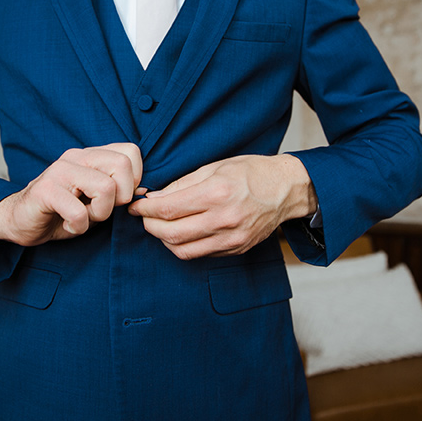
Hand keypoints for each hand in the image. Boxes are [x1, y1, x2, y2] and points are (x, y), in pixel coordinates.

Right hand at [0, 143, 142, 245]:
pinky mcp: (45, 190)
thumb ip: (118, 191)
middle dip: (120, 198)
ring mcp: (60, 170)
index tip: (118, 199)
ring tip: (83, 217)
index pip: (131, 152)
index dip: (133, 180)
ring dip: (99, 214)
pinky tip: (68, 225)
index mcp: (91, 155)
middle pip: (122, 165)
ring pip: (105, 187)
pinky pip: (78, 212)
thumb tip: (144, 191)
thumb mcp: (95, 200)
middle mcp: (76, 156)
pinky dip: (78, 227)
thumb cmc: (61, 212)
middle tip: (101, 210)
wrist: (19, 221)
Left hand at [128, 154, 315, 259]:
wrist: (286, 189)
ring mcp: (231, 238)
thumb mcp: (215, 166)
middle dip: (150, 226)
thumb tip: (154, 197)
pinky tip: (181, 232)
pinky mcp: (236, 248)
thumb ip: (182, 184)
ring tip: (160, 226)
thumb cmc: (251, 172)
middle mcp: (224, 219)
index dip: (145, 210)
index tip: (136, 206)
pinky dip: (184, 246)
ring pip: (183, 250)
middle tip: (144, 217)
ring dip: (164, 240)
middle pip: (171, 234)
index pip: (168, 209)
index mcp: (217, 193)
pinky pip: (200, 254)